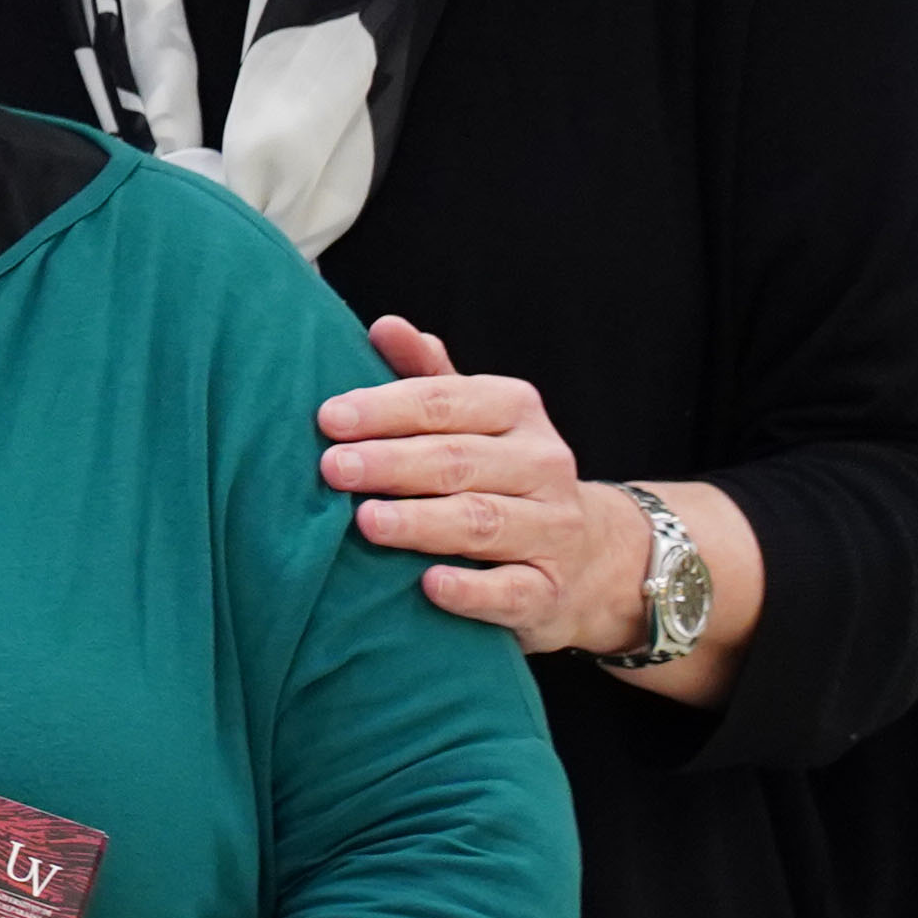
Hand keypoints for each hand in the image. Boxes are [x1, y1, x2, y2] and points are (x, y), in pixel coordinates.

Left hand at [320, 316, 641, 653]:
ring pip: (482, 521)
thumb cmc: (501, 473)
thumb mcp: (471, 418)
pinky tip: (430, 585)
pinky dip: (472, 590)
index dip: (385, 408)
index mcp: (516, 409)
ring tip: (367, 522)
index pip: (445, 401)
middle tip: (333, 469)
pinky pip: (511, 591)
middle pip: (458, 460)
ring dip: (422, 522)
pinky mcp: (550, 591)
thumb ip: (427, 376)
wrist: (588, 556)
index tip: (329, 419)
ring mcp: (552, 529)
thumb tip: (386, 326)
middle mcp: (542, 464)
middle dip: (392, 463)